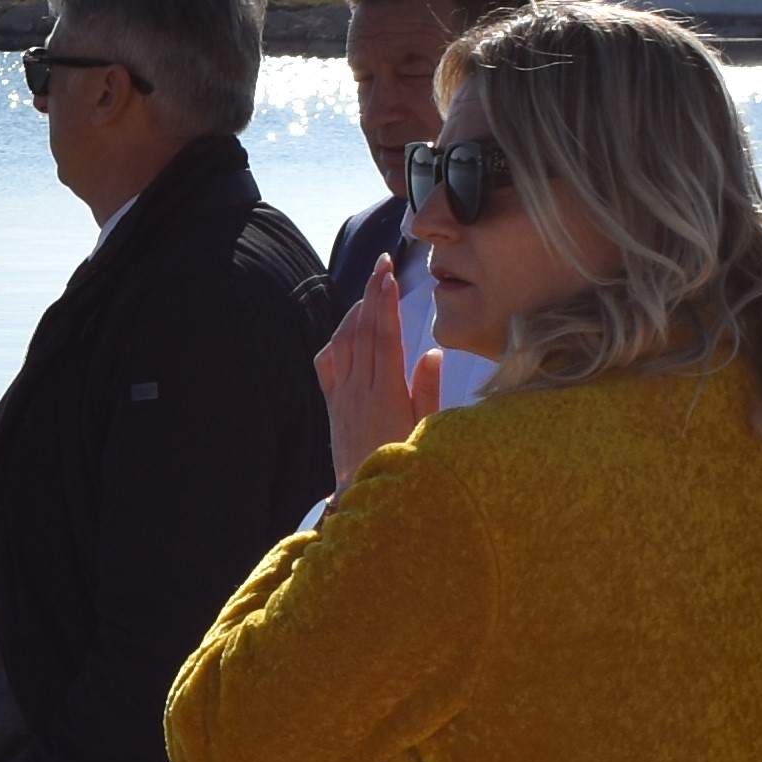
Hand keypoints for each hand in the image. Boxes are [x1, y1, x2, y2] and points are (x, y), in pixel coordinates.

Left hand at [318, 255, 440, 488]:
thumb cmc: (402, 464)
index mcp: (386, 392)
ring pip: (344, 342)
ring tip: (370, 289)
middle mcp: (359, 389)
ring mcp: (342, 395)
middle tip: (382, 264)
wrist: (363, 497)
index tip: (390, 275)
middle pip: (364, 331)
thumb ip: (428, 391)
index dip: (386, 303)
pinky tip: (346, 329)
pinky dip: (336, 340)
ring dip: (356, 311)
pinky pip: (328, 364)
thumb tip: (433, 353)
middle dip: (373, 294)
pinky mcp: (333, 405)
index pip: (384, 336)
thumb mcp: (425, 431)